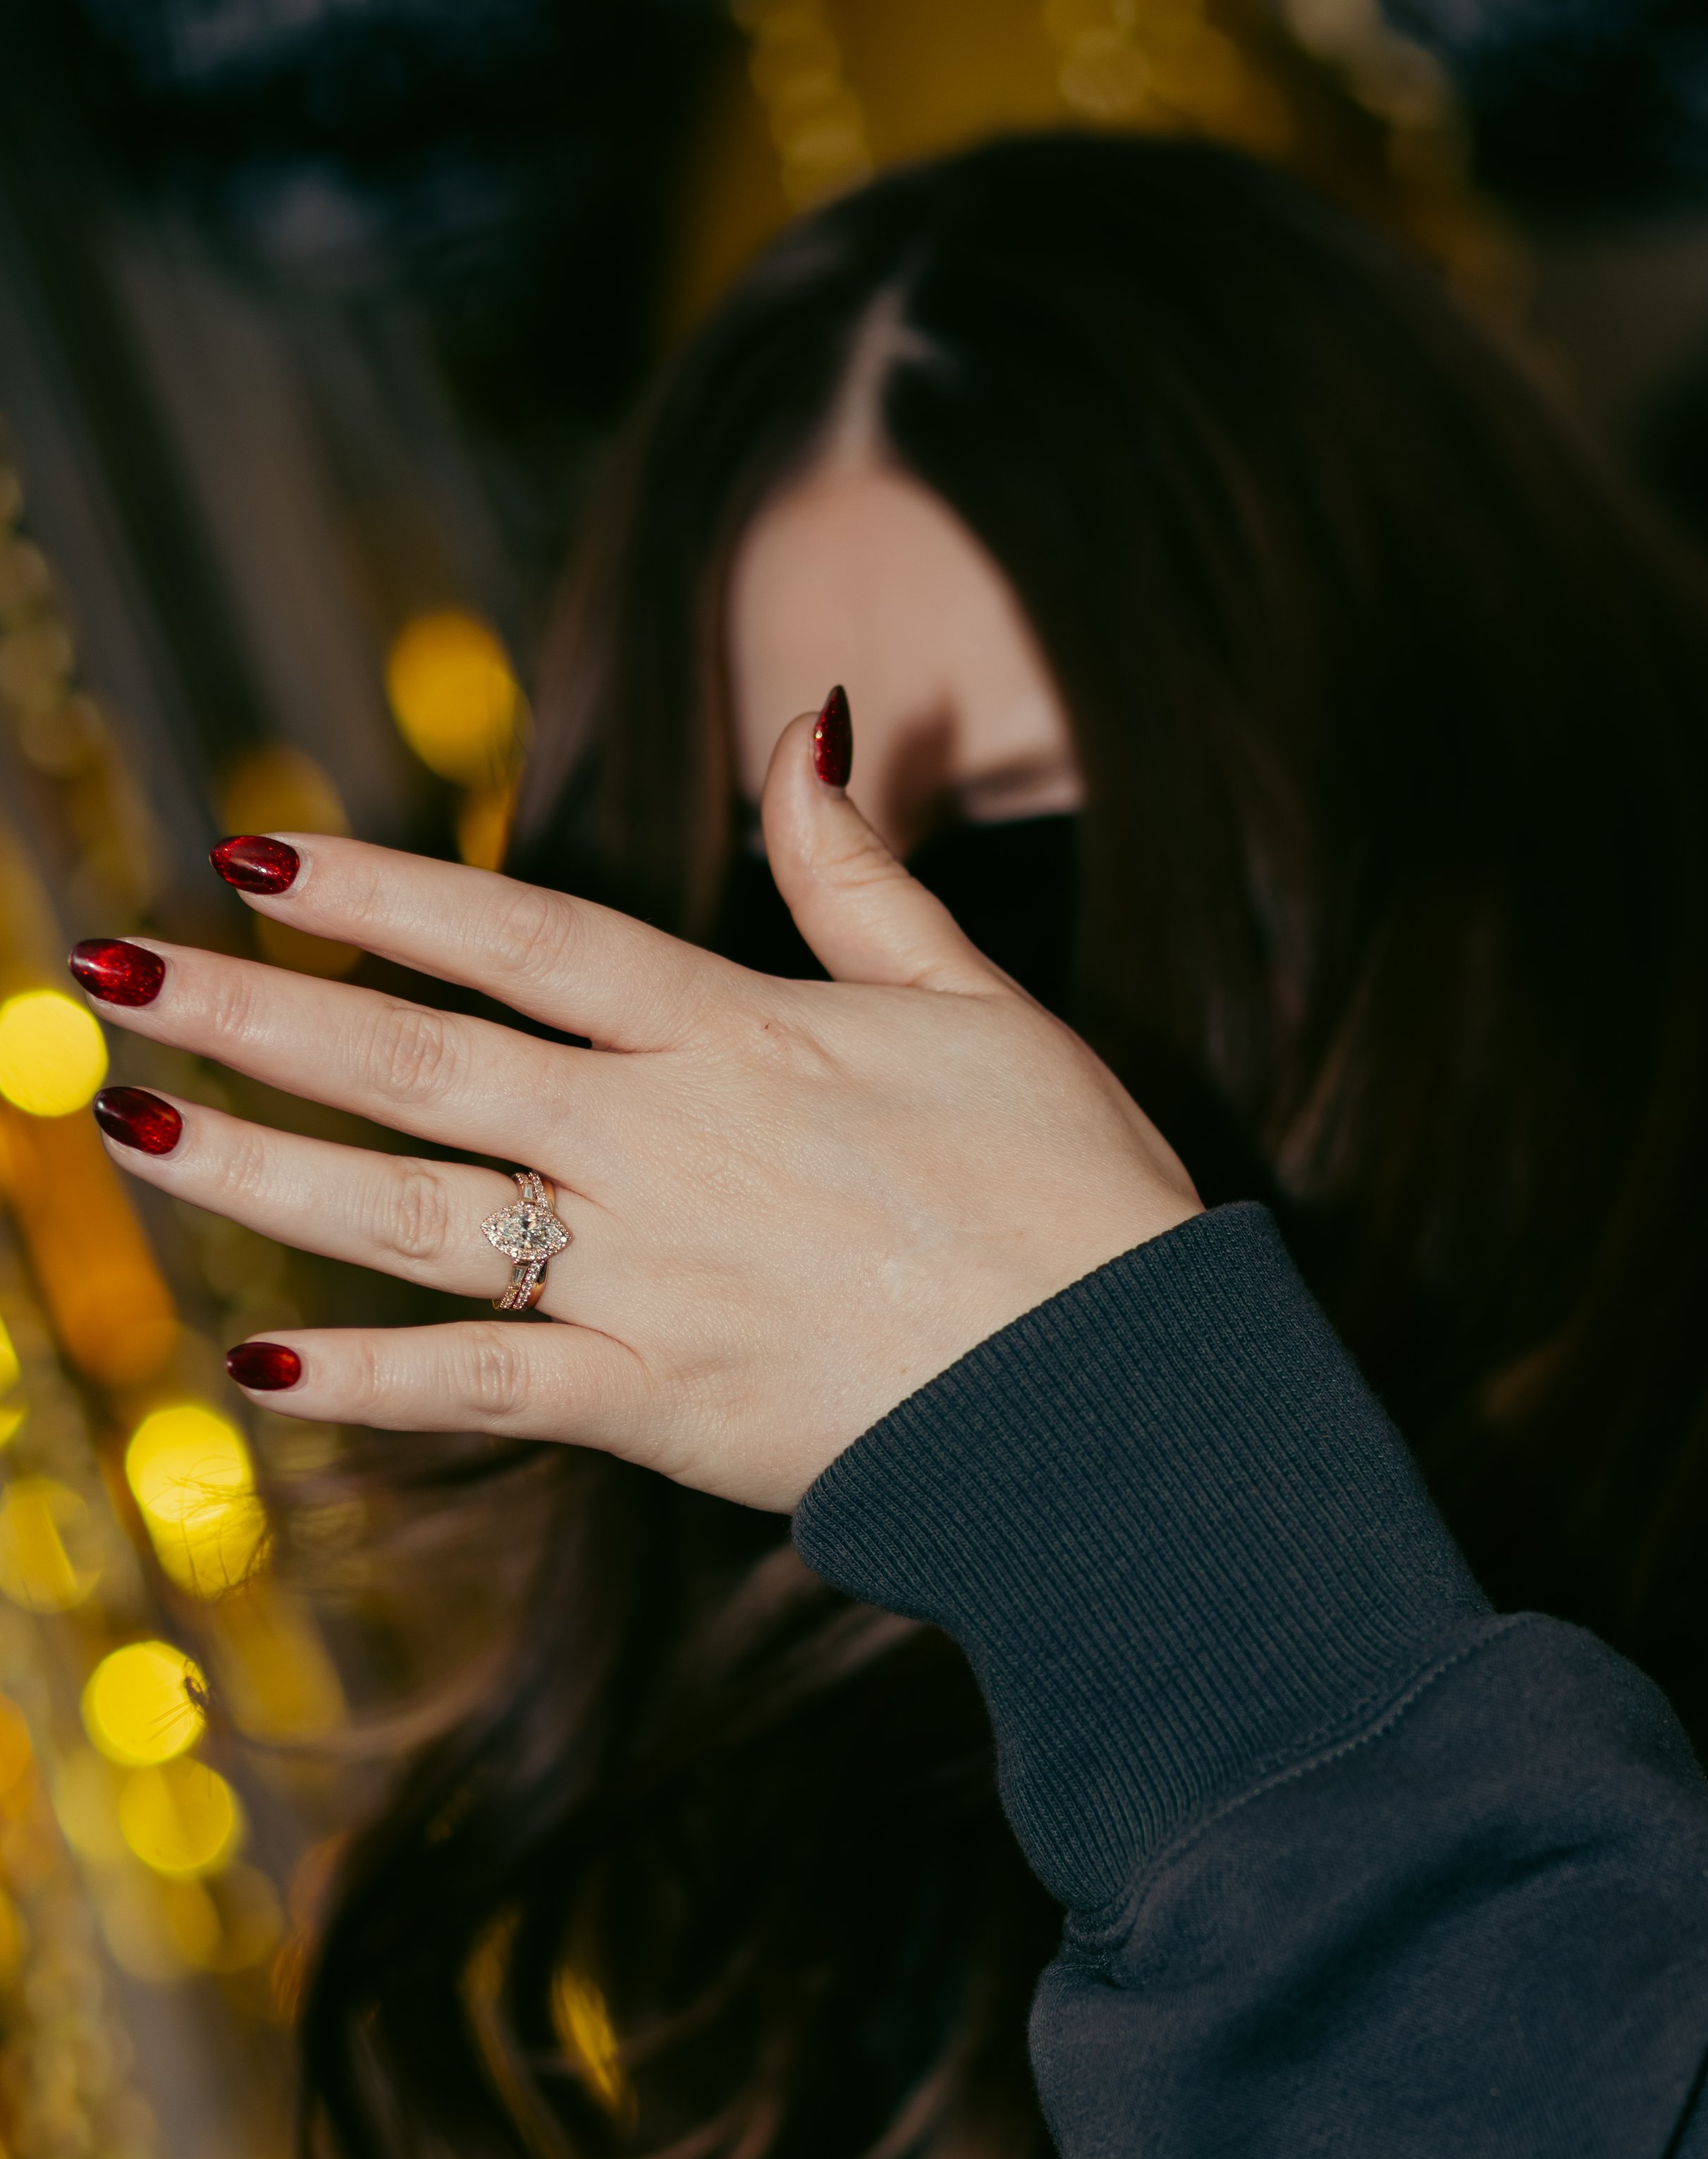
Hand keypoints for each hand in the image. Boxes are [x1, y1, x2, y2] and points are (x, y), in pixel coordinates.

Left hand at [79, 714, 1199, 1510]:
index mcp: (740, 1035)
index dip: (386, 888)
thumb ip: (861, 875)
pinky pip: (486, 1389)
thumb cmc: (1072, 1189)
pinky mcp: (660, 1403)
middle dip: (260, 1012)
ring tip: (130, 1124)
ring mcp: (652, 1276)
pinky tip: (251, 1361)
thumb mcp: (980, 998)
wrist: (1123, 1391)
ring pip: (417, 1213)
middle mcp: (668, 1143)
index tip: (259, 850)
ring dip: (263, 1166)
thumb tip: (810, 729)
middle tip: (107, 974)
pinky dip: (369, 1381)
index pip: (526, 937)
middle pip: (426, 1061)